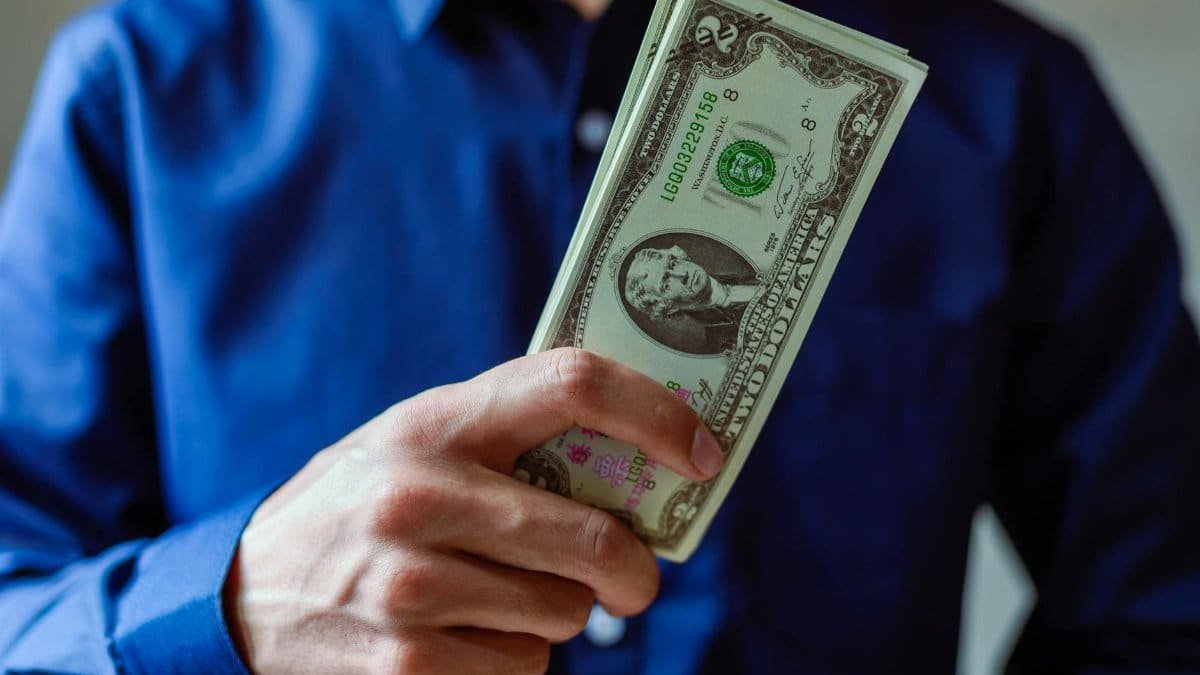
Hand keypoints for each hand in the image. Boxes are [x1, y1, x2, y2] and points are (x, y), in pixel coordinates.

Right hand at [222, 348, 723, 673]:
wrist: (241, 598)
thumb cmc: (356, 507)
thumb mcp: (412, 444)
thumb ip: (505, 437)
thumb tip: (636, 455)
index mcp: (434, 423)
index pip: (570, 384)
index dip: (655, 414)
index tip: (702, 452)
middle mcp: (419, 496)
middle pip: (591, 537)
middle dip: (633, 570)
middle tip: (633, 580)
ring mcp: (410, 586)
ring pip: (563, 615)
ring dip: (552, 615)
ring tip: (490, 597)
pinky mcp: (408, 664)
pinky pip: (524, 670)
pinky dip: (514, 661)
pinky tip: (460, 638)